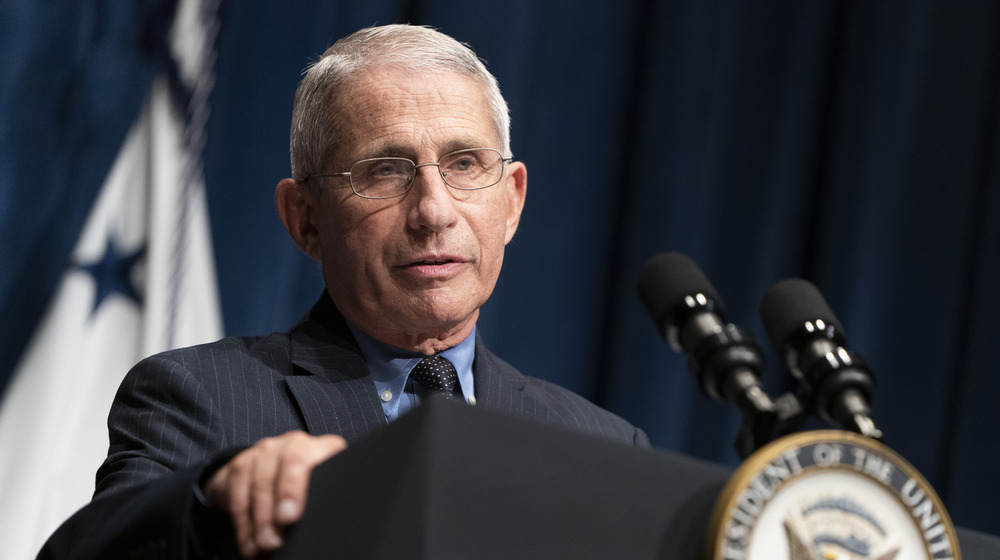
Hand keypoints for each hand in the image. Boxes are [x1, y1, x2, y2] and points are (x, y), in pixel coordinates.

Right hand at [203, 431, 346, 557]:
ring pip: (259, 482)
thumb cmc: (312, 489)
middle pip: (284, 468)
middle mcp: (295, 442)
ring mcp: (267, 449)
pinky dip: (243, 523)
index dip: (295, 487)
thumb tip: (328, 526)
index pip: (309, 459)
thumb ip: (327, 496)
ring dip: (259, 520)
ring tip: (263, 546)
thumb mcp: (326, 490)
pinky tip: (250, 543)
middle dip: (275, 506)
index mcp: (323, 448)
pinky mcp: (243, 463)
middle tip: (273, 539)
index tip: (290, 516)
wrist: (280, 472)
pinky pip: (238, 492)